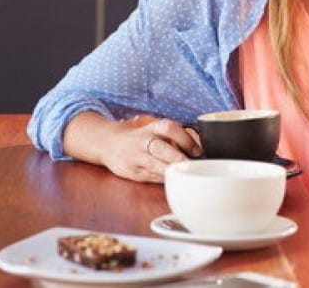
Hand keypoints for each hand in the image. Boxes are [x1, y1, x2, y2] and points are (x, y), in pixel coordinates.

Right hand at [63, 112, 201, 183]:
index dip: (185, 138)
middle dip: (177, 158)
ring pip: (155, 166)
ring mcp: (136, 157)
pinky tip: (173, 182)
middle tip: (192, 166)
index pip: (170, 128)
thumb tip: (200, 150)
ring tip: (186, 177)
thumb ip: (174, 136)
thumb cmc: (140, 136)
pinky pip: (150, 177)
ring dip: (172, 172)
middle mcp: (143, 140)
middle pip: (161, 148)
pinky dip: (163, 180)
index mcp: (152, 127)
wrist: (108, 143)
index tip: (198, 151)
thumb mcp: (154, 128)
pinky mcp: (132, 172)